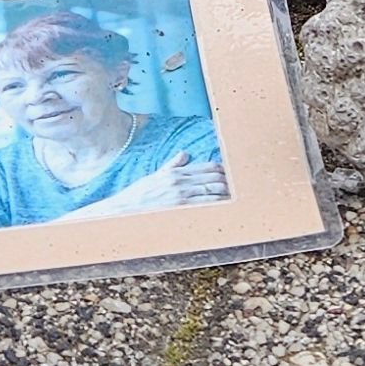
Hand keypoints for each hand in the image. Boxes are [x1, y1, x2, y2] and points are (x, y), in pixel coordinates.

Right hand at [79, 155, 229, 214]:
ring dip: (228, 195)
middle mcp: (180, 181)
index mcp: (176, 173)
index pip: (209, 167)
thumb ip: (172, 166)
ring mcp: (181, 195)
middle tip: (243, 188)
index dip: (224, 171)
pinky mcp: (180, 208)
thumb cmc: (137, 197)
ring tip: (240, 199)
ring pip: (214, 192)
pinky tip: (228, 209)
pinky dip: (219, 206)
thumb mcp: (155, 177)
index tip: (233, 175)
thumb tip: (185, 154)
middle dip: (230, 183)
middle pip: (215, 179)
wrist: (121, 211)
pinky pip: (206, 206)